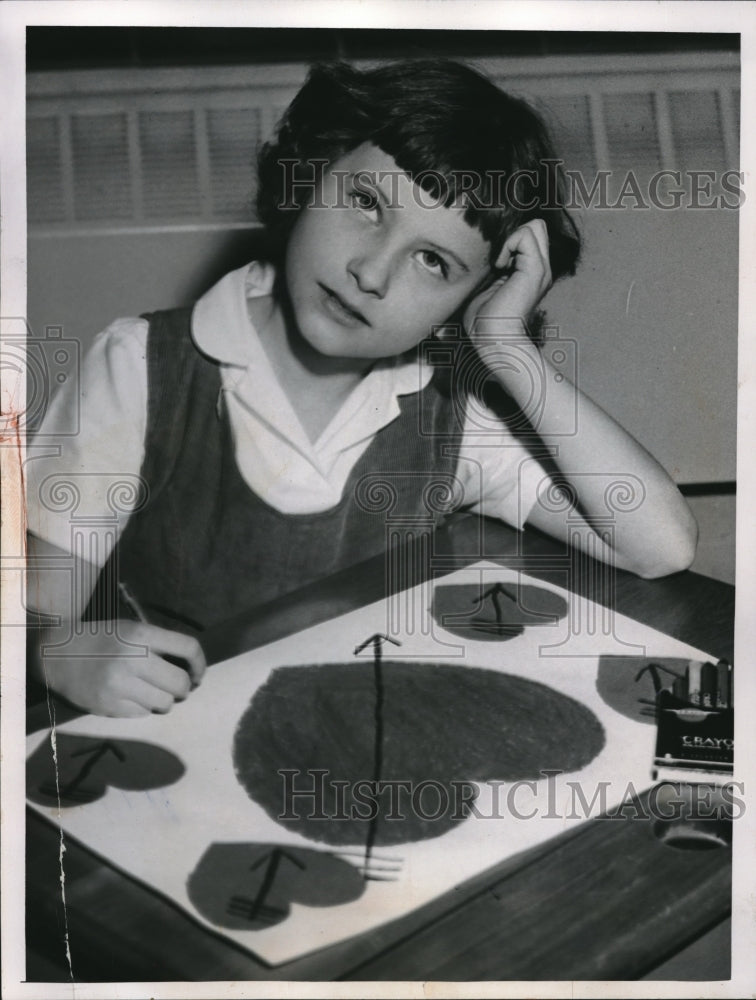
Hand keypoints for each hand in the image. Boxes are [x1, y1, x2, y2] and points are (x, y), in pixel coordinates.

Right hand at [36, 620, 206, 716]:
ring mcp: (119, 685)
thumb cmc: (102, 640)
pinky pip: (143, 714)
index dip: (200, 664)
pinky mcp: (108, 706)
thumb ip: (160, 645)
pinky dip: (144, 708)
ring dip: (165, 701)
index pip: (188, 648)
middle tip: (178, 687)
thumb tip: (192, 670)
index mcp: (141, 635)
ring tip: (155, 693)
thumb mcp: (131, 630)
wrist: (56, 654)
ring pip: (165, 703)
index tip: (198, 673)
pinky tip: (133, 697)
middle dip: (185, 688)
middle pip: (180, 683)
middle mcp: (132, 659)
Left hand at [463, 219, 551, 341]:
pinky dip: (509, 244)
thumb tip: (481, 248)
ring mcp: (541, 269)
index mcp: (530, 272)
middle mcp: (540, 268)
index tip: (494, 261)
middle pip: (537, 226)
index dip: (510, 238)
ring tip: (500, 264)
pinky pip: (526, 234)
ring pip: (535, 226)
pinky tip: (500, 267)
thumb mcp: (486, 285)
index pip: (530, 234)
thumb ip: (492, 265)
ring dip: (511, 238)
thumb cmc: (483, 321)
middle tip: (499, 258)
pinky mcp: (535, 270)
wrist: (493, 340)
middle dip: (514, 233)